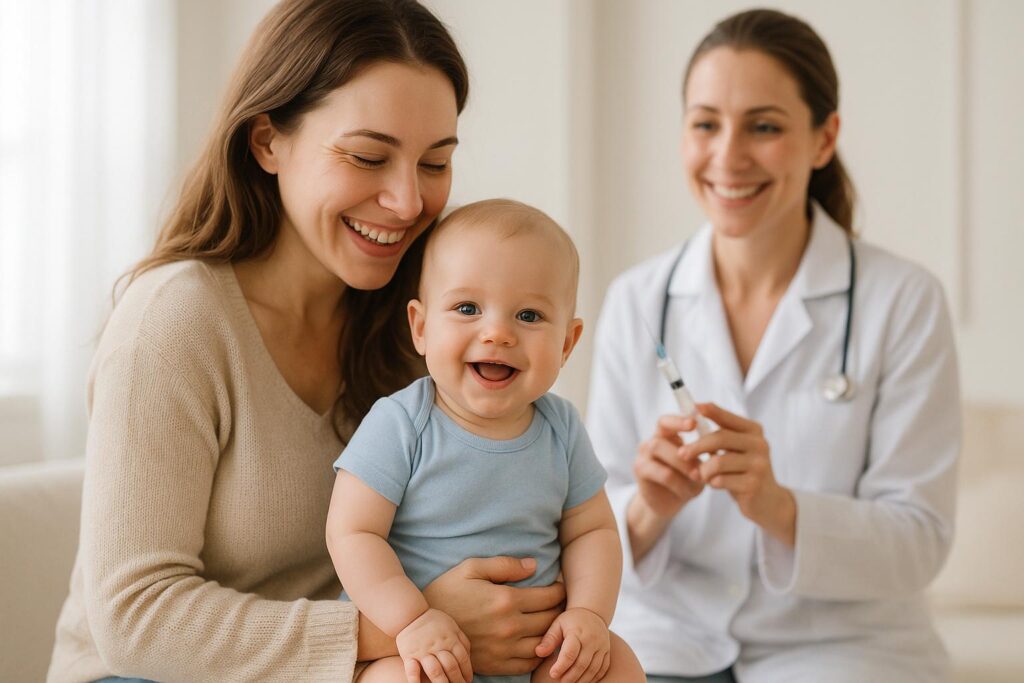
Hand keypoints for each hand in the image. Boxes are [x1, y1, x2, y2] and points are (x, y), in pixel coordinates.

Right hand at [396, 608, 471, 682]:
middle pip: (451, 667)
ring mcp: (423, 650)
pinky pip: (412, 669)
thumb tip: (469, 657)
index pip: (462, 659)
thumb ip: (462, 640)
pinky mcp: (409, 654)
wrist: (410, 614)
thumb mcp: (452, 626)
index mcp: (450, 639)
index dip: (467, 672)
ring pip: (435, 670)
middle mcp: (438, 646)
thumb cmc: (434, 622)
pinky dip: (415, 680)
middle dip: (457, 680)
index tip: (468, 681)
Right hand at [423, 556, 565, 675]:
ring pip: (544, 643)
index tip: (559, 587)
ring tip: (551, 623)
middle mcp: (510, 626)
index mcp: (506, 599)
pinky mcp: (497, 665)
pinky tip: (536, 642)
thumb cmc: (448, 591)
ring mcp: (504, 649)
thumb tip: (534, 565)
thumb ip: (505, 565)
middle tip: (559, 604)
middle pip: (551, 620)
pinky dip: (538, 653)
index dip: (560, 591)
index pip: (550, 597)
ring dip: (552, 633)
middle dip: (559, 610)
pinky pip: (529, 663)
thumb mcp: (471, 568)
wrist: (424, 626)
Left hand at [534, 608, 609, 682]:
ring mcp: (602, 646)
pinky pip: (602, 669)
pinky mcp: (607, 652)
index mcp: (577, 632)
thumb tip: (538, 652)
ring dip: (582, 680)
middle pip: (582, 664)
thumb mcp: (557, 625)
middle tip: (560, 682)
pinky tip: (583, 680)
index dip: (561, 666)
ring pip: (593, 669)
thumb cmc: (571, 621)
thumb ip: (549, 639)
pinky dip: (593, 678)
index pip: (570, 653)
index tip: (552, 674)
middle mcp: (592, 640)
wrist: (592, 613)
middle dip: (570, 676)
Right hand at [633, 414, 705, 519]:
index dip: (680, 419)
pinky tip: (688, 493)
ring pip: (658, 447)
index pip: (669, 419)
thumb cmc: (685, 482)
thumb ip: (702, 457)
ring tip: (698, 477)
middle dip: (684, 441)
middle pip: (662, 429)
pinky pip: (661, 472)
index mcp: (667, 435)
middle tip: (702, 461)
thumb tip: (714, 449)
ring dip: (682, 463)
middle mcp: (653, 440)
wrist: (665, 505)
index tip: (694, 423)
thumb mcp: (698, 467)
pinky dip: (678, 483)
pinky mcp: (640, 470)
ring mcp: (644, 453)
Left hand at [683, 403, 796, 545]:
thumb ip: (722, 432)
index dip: (711, 412)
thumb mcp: (737, 448)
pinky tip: (714, 484)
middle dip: (696, 446)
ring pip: (718, 462)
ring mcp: (759, 465)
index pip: (728, 418)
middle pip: (720, 438)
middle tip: (681, 453)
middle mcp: (759, 445)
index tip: (694, 407)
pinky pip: (721, 480)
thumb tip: (697, 410)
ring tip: (701, 475)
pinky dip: (712, 482)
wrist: (768, 500)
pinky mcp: (753, 484)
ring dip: (704, 469)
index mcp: (754, 431)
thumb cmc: (744, 470)